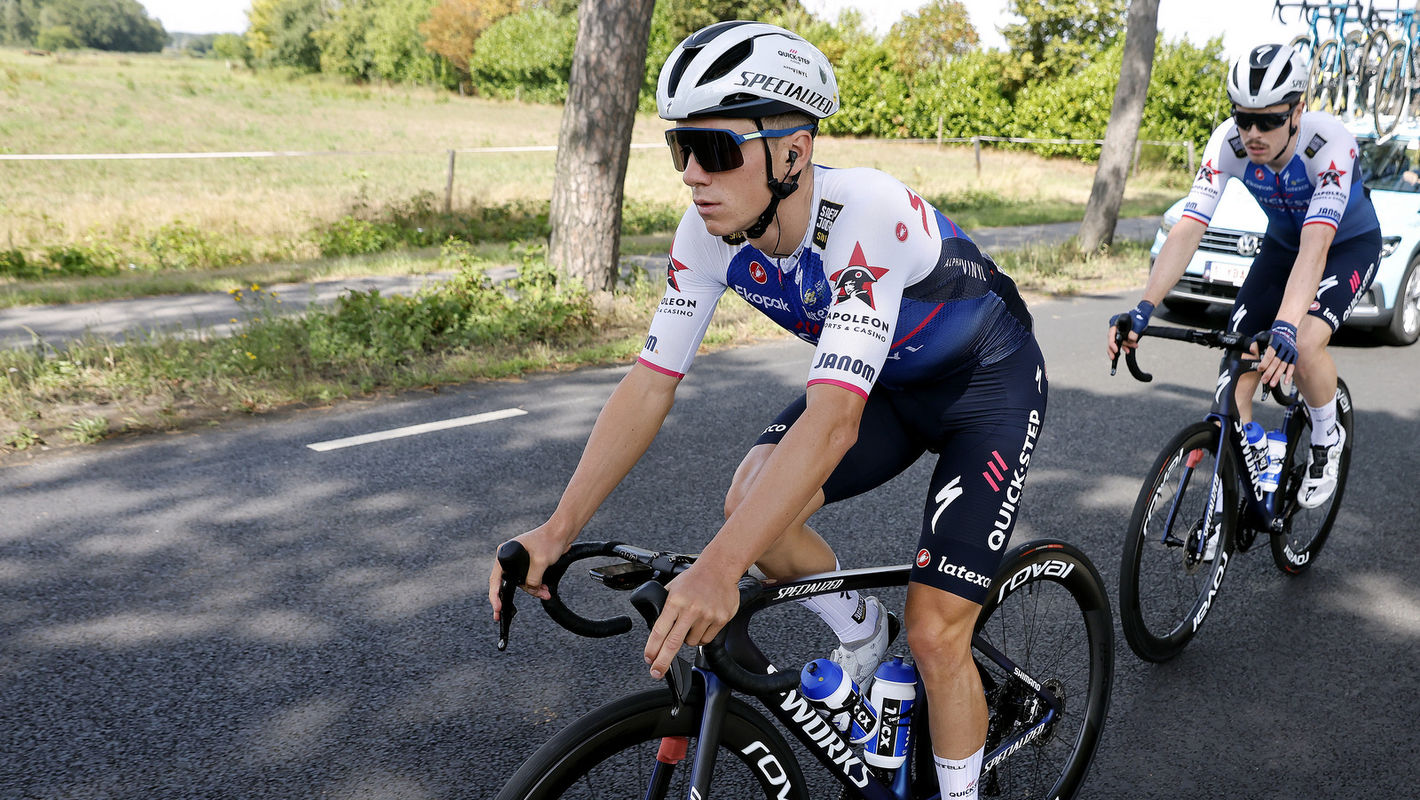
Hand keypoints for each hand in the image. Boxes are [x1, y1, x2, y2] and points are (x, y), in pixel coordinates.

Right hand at [488, 525, 568, 621]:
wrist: (562, 532)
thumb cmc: (549, 540)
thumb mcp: (541, 561)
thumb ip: (533, 579)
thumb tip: (530, 589)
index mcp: (505, 553)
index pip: (495, 579)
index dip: (495, 596)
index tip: (498, 609)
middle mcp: (509, 557)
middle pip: (510, 582)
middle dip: (525, 591)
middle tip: (534, 598)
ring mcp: (518, 560)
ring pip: (521, 582)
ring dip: (533, 589)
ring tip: (544, 593)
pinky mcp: (528, 563)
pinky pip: (528, 578)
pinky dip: (536, 585)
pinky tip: (544, 590)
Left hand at [643, 561, 739, 679]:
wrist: (720, 567)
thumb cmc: (695, 578)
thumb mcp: (673, 587)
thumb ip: (664, 605)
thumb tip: (655, 627)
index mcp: (675, 601)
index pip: (659, 630)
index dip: (652, 647)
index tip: (649, 658)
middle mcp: (690, 609)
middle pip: (673, 643)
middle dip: (663, 661)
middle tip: (656, 673)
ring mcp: (707, 615)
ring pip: (692, 642)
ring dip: (688, 638)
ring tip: (692, 621)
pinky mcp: (720, 619)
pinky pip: (706, 639)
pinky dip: (702, 636)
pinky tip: (703, 622)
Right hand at [1106, 299, 1153, 359]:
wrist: (1144, 315)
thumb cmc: (1139, 316)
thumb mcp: (1138, 325)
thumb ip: (1134, 333)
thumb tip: (1131, 340)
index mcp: (1115, 322)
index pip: (1111, 335)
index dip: (1112, 343)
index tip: (1116, 350)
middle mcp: (1115, 327)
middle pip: (1111, 340)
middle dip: (1113, 349)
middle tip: (1113, 357)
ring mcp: (1118, 331)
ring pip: (1118, 342)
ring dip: (1125, 346)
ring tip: (1133, 347)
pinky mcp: (1122, 334)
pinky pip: (1122, 342)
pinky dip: (1126, 345)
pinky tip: (1130, 348)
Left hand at [1256, 320, 1298, 386]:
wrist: (1286, 330)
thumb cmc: (1272, 335)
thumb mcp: (1261, 336)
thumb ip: (1255, 344)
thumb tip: (1252, 350)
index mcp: (1275, 342)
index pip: (1270, 354)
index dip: (1265, 362)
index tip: (1259, 369)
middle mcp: (1284, 347)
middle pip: (1276, 362)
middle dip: (1270, 372)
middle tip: (1264, 380)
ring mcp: (1290, 351)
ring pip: (1284, 365)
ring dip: (1278, 376)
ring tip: (1272, 383)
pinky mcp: (1294, 355)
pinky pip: (1292, 366)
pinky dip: (1289, 374)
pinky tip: (1285, 381)